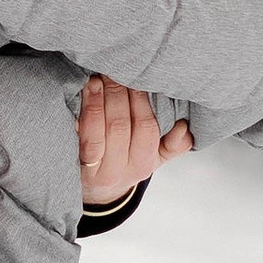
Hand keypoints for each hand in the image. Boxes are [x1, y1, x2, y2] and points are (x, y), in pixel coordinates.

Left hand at [77, 74, 194, 207]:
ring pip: (99, 132)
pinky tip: (84, 95)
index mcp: (144, 163)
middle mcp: (122, 170)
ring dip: (98, 101)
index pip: (146, 128)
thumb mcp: (155, 157)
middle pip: (121, 127)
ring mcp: (98, 170)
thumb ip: (175, 144)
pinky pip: (83, 139)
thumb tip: (184, 128)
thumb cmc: (127, 162)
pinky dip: (85, 114)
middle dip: (117, 94)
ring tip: (97, 78)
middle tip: (113, 71)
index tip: (136, 78)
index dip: (140, 101)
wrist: (98, 191)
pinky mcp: (78, 166)